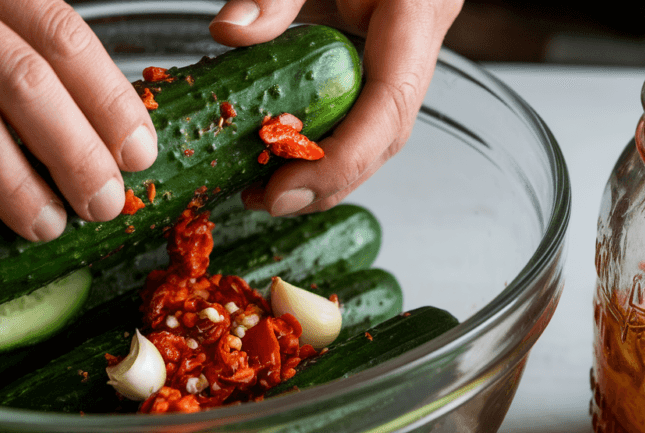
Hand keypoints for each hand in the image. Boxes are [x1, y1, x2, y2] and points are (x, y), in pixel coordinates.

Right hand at [0, 0, 157, 244]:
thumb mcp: (13, 29)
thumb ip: (58, 68)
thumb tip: (123, 144)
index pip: (63, 39)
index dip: (108, 101)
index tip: (139, 154)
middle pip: (24, 81)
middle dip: (74, 152)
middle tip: (102, 204)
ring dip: (15, 185)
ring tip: (47, 225)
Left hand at [210, 0, 462, 215]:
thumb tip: (229, 33)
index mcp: (414, 20)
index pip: (387, 108)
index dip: (340, 161)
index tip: (285, 190)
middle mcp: (416, 54)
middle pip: (384, 140)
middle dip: (328, 182)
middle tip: (266, 201)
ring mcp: (404, 69)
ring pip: (377, 142)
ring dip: (326, 177)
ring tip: (265, 192)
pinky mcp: (382, 76)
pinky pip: (362, 124)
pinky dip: (325, 151)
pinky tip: (284, 162)